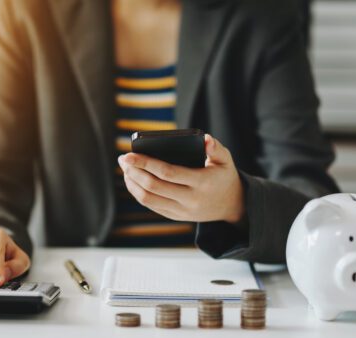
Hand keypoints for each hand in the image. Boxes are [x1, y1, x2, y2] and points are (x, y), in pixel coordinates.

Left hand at [118, 134, 243, 222]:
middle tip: (123, 159)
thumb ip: (216, 148)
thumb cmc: (224, 177)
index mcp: (201, 183)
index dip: (145, 163)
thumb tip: (205, 138)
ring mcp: (182, 210)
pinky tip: (133, 181)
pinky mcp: (176, 216)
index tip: (129, 154)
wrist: (232, 205)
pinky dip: (138, 194)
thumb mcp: (226, 160)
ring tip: (126, 169)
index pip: (167, 173)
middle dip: (134, 171)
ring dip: (132, 184)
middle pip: (154, 186)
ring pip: (149, 199)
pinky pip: (152, 206)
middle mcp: (190, 199)